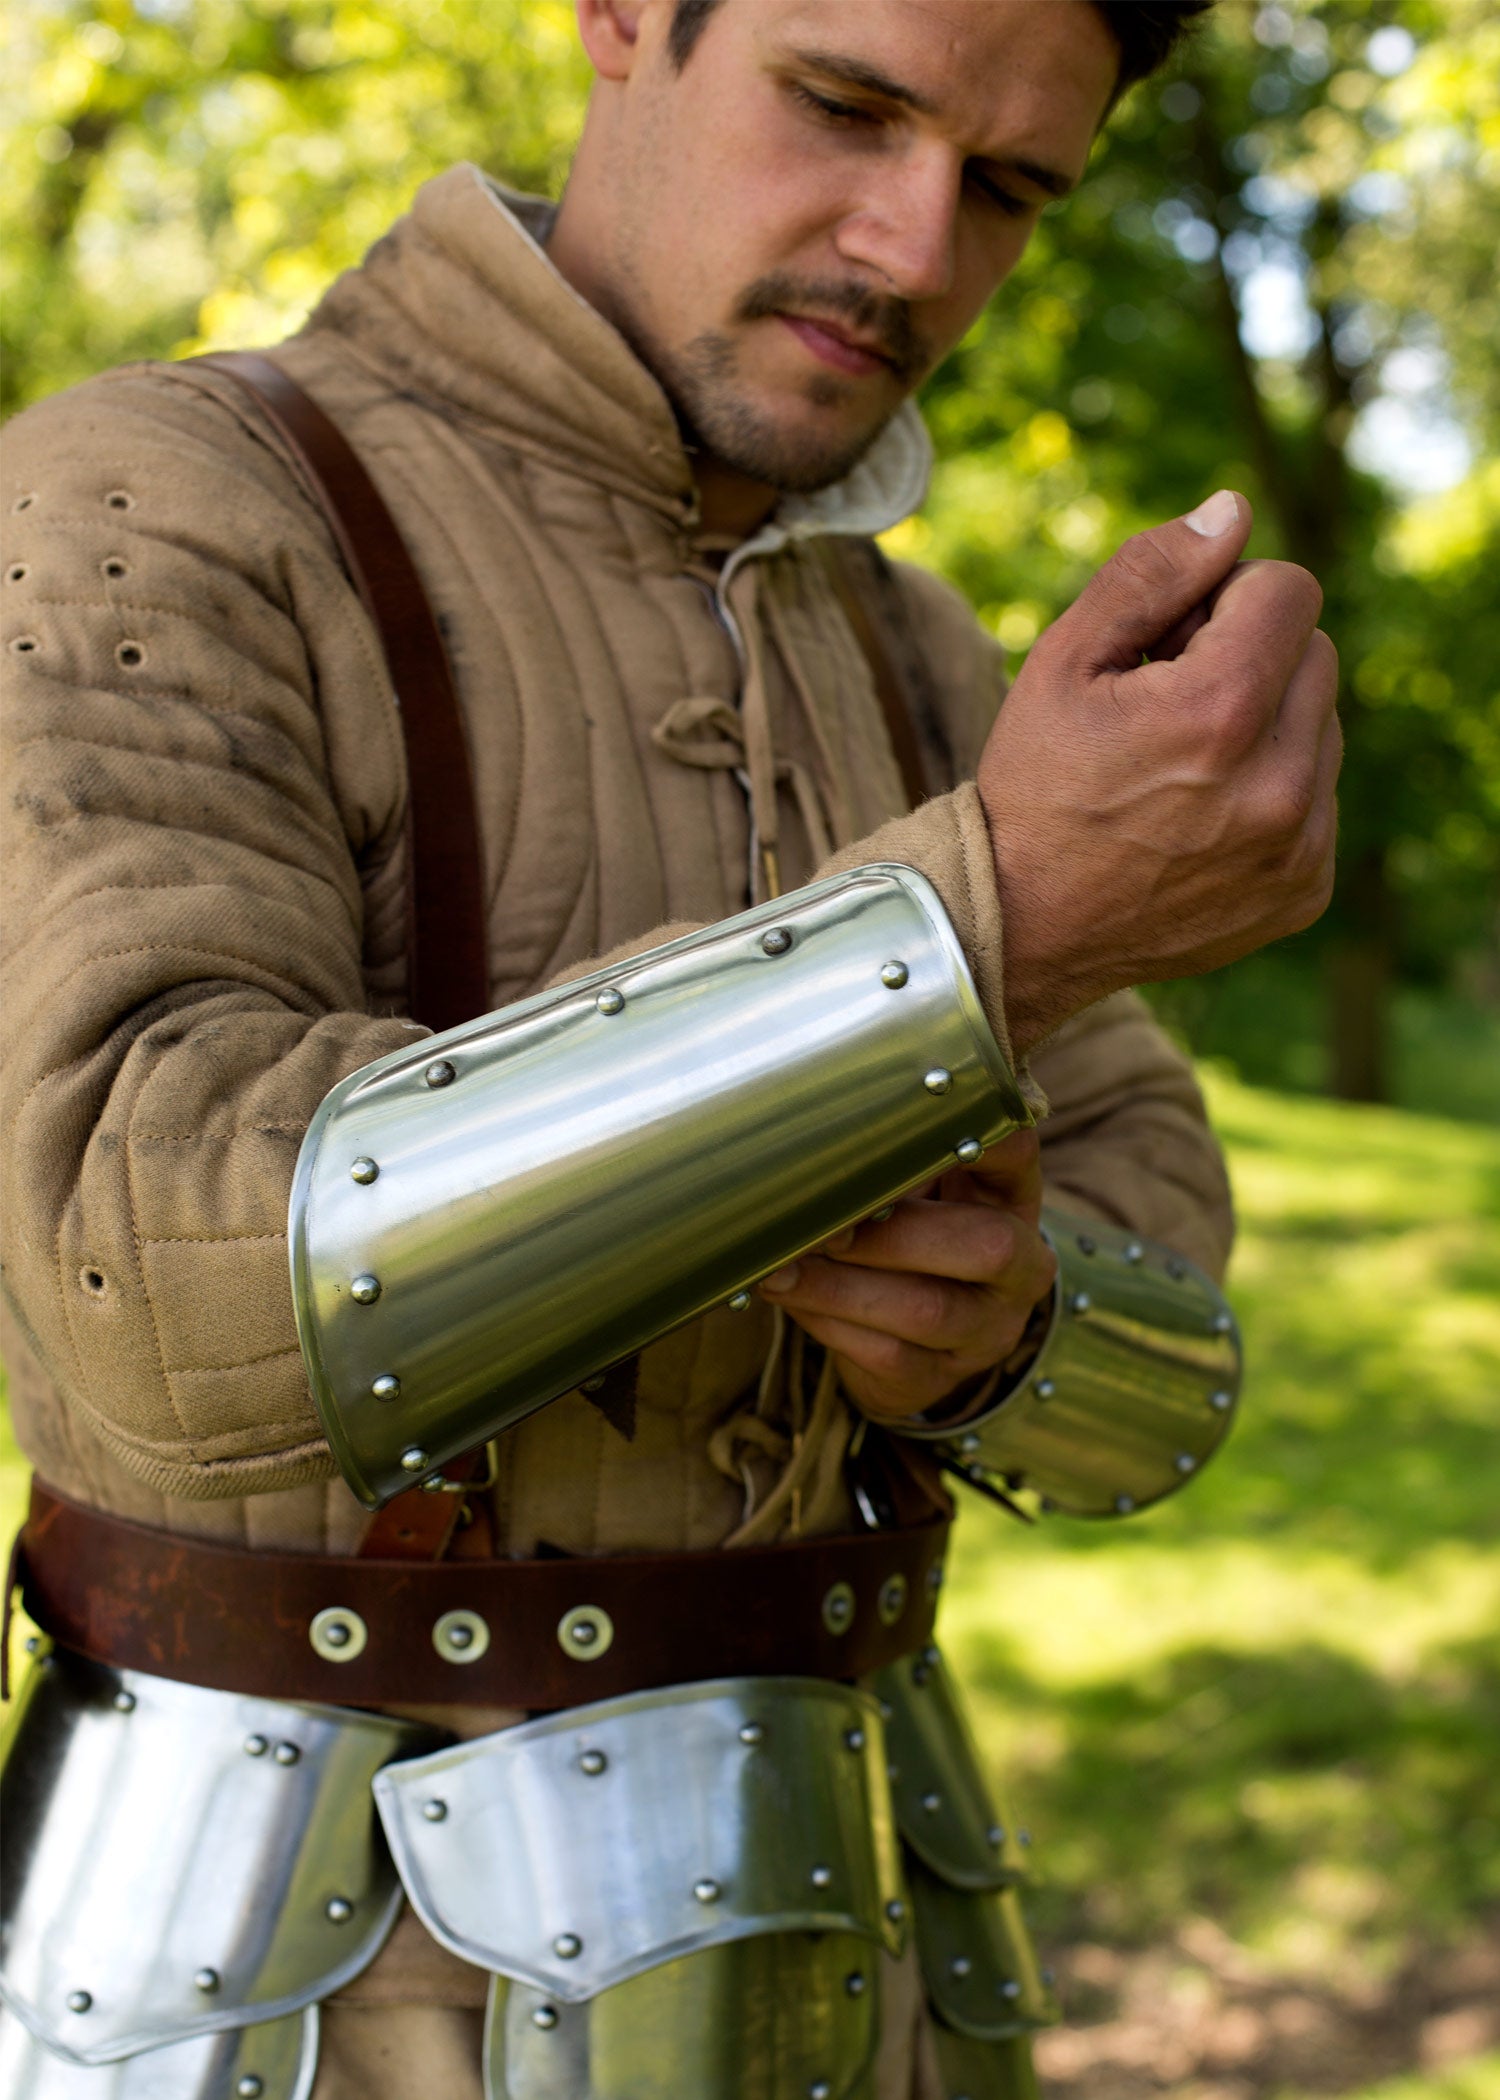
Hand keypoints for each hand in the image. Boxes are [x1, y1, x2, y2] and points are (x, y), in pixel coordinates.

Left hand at [759, 1130, 1056, 1421]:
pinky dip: (828, 1322)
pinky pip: (888, 1354)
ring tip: (777, 1267)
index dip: (980, 1139)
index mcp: (1014, 1199)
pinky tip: (790, 1299)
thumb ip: (888, 1165)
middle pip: (984, 1246)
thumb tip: (814, 1148)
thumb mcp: (919, 1192)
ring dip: (839, 1286)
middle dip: (890, 1234)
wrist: (915, 1337)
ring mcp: (987, 1331)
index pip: (1017, 1154)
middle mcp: (1020, 1269)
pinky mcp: (941, 1378)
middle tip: (820, 1224)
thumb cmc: (909, 1236)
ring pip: (926, 1310)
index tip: (918, 1119)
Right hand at [977, 490, 1340, 1054]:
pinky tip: (1200, 817)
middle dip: (1250, 657)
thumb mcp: (1063, 662)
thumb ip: (1150, 574)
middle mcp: (1278, 784)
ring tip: (1180, 767)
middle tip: (1168, 704)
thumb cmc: (1034, 786)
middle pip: (1315, 652)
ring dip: (1266, 724)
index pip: (1290, 589)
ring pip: (1323, 725)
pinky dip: (1272, 792)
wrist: (1024, 927)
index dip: (1224, 598)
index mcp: (1219, 712)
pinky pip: (1321, 798)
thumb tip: (1232, 512)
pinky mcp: (1305, 888)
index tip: (1170, 644)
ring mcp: (1299, 845)